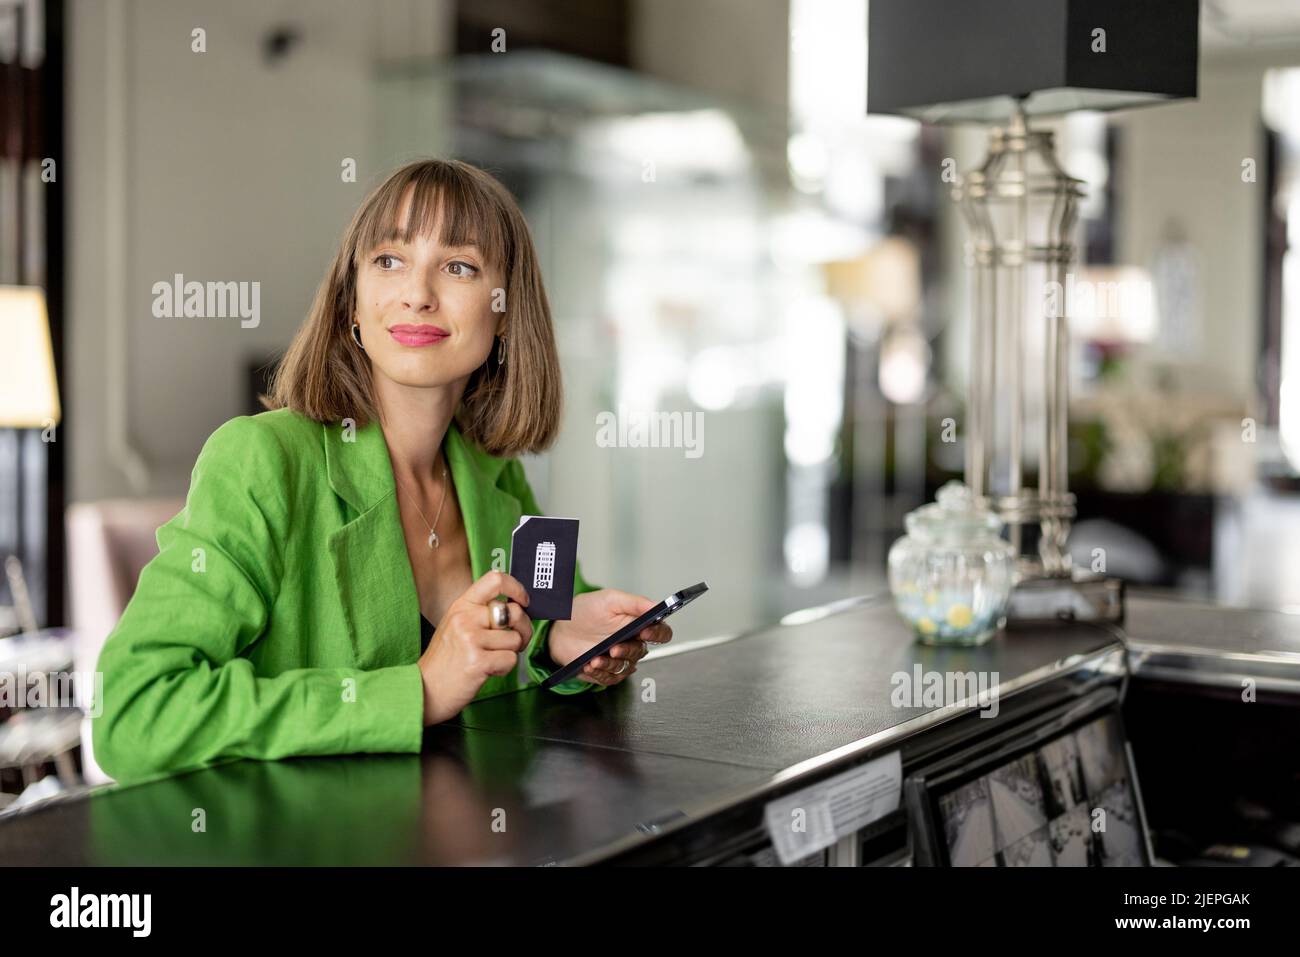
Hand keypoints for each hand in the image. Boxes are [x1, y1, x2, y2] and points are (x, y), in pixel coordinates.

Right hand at [418, 571, 532, 725]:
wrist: (425, 689)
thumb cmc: (446, 659)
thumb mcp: (457, 625)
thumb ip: (480, 612)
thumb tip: (515, 605)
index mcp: (462, 605)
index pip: (495, 580)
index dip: (517, 588)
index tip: (523, 601)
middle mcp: (465, 617)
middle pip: (515, 612)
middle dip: (523, 629)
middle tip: (514, 642)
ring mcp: (470, 638)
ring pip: (515, 639)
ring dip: (509, 653)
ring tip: (491, 659)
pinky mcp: (477, 661)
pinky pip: (510, 659)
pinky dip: (504, 668)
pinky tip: (487, 670)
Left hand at [548, 589, 673, 686]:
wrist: (561, 627)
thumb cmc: (587, 611)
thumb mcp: (610, 599)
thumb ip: (635, 602)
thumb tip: (656, 605)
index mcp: (639, 624)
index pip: (661, 632)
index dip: (657, 634)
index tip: (644, 631)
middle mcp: (632, 642)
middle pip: (642, 652)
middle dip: (627, 651)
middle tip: (613, 648)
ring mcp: (620, 658)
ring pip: (625, 667)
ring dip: (611, 664)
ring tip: (595, 659)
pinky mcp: (607, 671)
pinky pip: (610, 678)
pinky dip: (600, 673)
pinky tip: (590, 665)